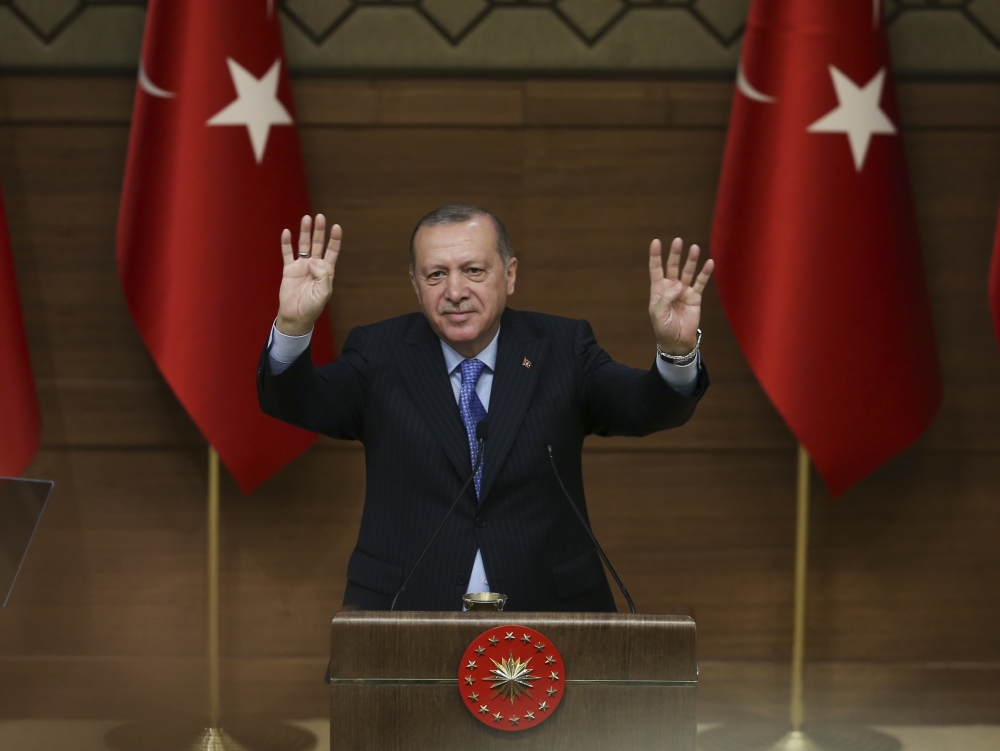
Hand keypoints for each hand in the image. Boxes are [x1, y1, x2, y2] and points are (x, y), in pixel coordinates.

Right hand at [276, 214, 340, 335]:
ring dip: (305, 232)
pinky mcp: (289, 269)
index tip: (336, 227)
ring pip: (304, 245)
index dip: (335, 239)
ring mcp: (301, 266)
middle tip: (320, 217)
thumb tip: (314, 261)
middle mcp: (315, 265)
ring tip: (306, 218)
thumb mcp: (323, 292)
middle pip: (318, 244)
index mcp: (326, 271)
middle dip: (319, 231)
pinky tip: (287, 232)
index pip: (332, 251)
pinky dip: (287, 243)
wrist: (296, 316)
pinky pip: (287, 253)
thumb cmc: (312, 306)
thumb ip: (322, 276)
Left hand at [648, 238, 714, 354]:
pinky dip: (705, 273)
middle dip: (675, 254)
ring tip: (694, 247)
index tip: (656, 242)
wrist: (677, 341)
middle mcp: (671, 287)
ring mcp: (684, 290)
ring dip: (691, 260)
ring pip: (687, 272)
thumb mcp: (658, 314)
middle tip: (678, 240)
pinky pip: (700, 282)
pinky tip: (709, 263)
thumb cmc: (663, 328)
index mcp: (658, 290)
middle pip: (673, 266)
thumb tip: (678, 285)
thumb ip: (666, 298)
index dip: (656, 256)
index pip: (656, 269)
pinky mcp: (695, 296)